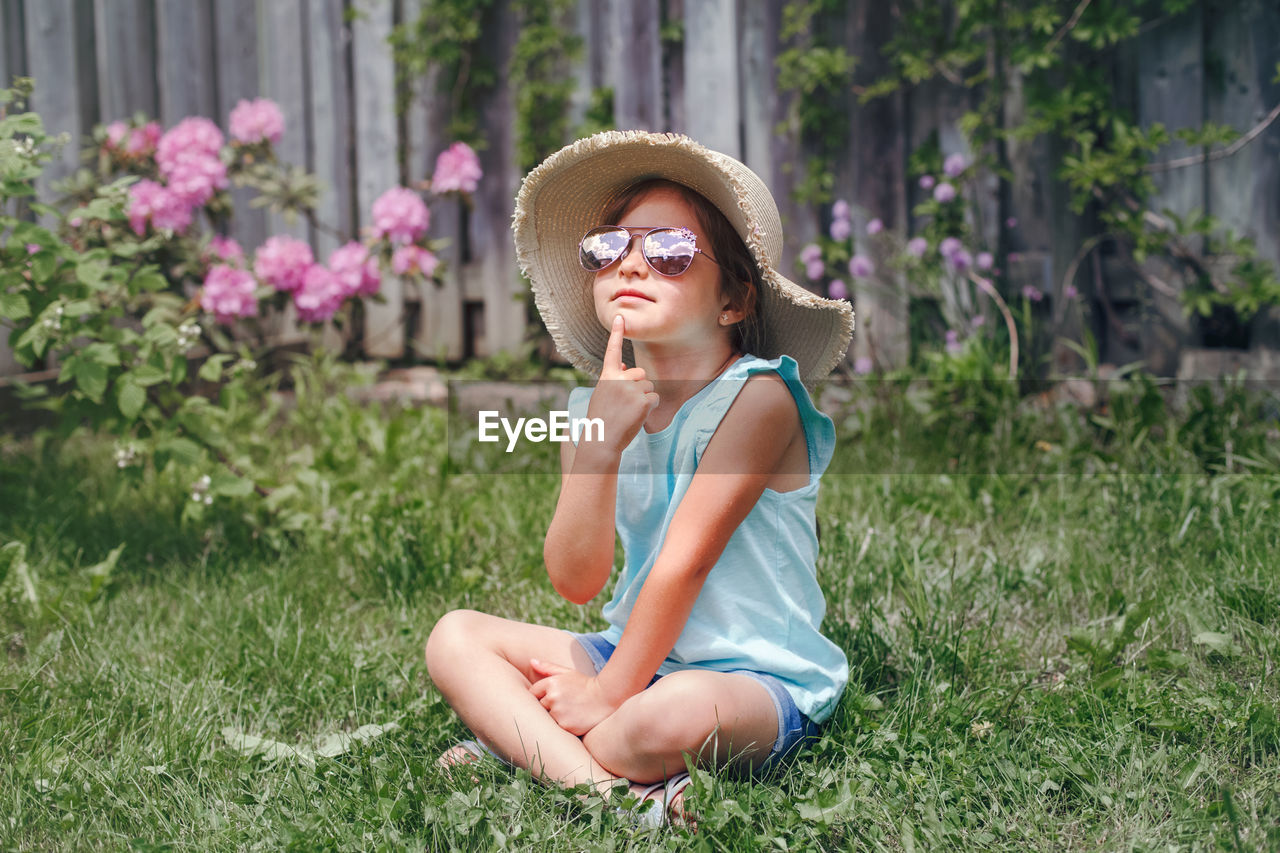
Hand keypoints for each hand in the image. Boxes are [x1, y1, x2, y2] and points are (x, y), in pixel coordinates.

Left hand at [527, 658, 619, 735]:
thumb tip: (531, 661)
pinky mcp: (565, 726)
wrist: (607, 697)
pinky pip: (557, 728)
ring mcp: (559, 713)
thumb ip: (548, 668)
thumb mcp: (568, 673)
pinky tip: (574, 719)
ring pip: (548, 718)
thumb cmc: (586, 685)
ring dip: (556, 717)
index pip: (533, 693)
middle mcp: (553, 697)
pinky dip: (563, 725)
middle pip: (539, 706)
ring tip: (570, 712)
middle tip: (564, 704)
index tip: (553, 697)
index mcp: (551, 683)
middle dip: (549, 706)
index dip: (541, 695)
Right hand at [585, 315, 658, 454]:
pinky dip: (649, 409)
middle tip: (626, 404)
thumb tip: (623, 365)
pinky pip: (654, 399)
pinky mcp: (643, 401)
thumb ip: (612, 379)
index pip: (613, 351)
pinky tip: (637, 417)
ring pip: (649, 387)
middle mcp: (619, 379)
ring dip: (644, 399)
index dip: (617, 334)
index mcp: (607, 376)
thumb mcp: (602, 395)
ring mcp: (632, 389)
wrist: (602, 440)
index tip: (620, 317)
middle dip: (638, 387)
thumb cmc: (601, 419)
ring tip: (629, 412)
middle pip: (641, 374)